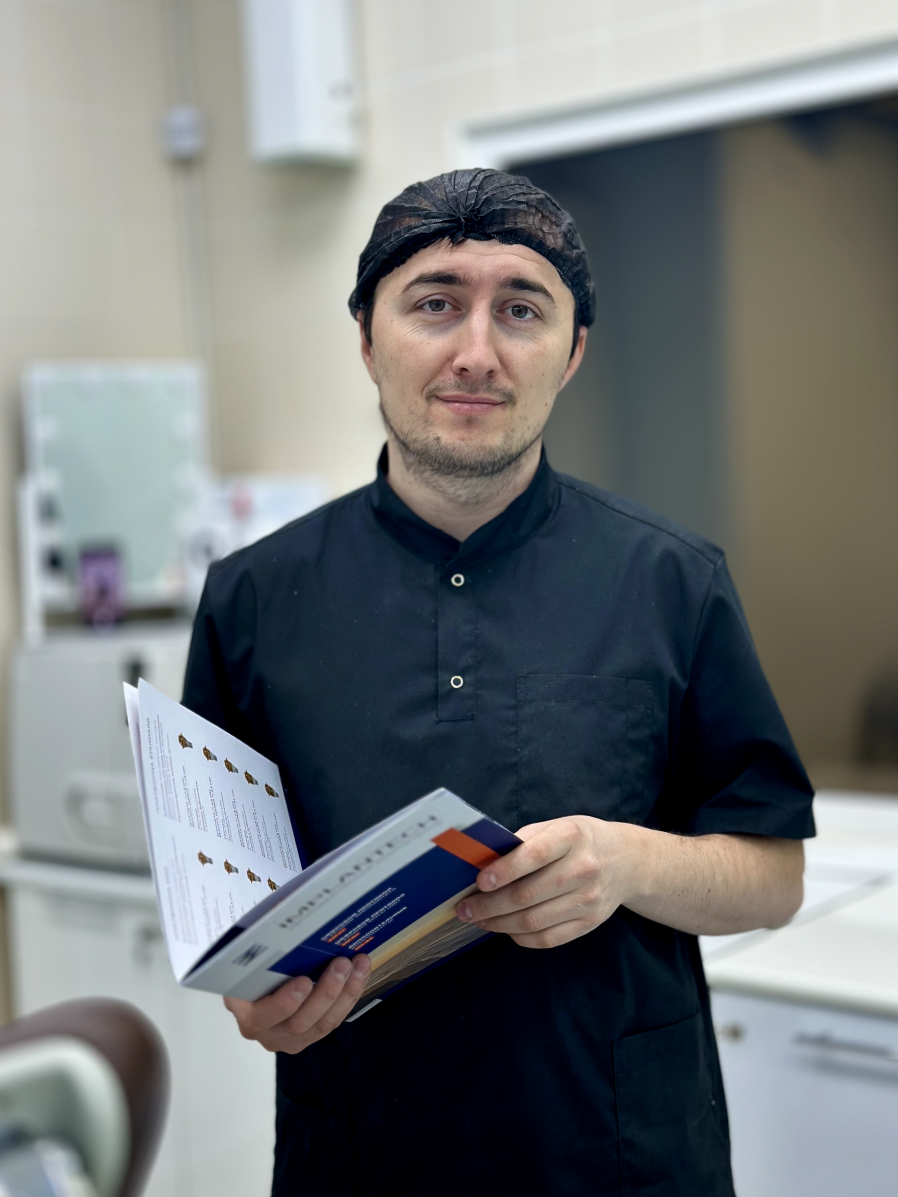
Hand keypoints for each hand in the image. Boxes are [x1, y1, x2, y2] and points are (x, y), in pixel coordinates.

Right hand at [224, 954, 370, 1053]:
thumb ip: (264, 943)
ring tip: (358, 965)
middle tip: (341, 964)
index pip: (262, 1014)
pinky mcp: (309, 1036)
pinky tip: (360, 974)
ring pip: (320, 1025)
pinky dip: (349, 997)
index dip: (284, 1002)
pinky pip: (332, 1021)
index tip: (304, 981)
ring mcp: (288, 1038)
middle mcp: (265, 1030)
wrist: (258, 980)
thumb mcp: (251, 954)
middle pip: (298, 1022)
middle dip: (324, 992)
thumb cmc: (255, 962)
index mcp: (244, 1009)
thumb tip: (285, 913)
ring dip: (344, 994)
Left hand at [455, 816, 639, 948]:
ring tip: (479, 919)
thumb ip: (524, 842)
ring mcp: (589, 899)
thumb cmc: (579, 840)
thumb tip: (484, 863)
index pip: (534, 855)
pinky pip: (548, 939)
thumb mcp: (556, 827)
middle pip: (529, 895)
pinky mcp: (590, 923)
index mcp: (572, 836)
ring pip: (534, 921)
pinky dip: (521, 937)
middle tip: (466, 908)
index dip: (504, 870)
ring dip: (499, 924)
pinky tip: (505, 929)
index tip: (480, 881)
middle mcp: (584, 868)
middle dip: (490, 905)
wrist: (626, 861)